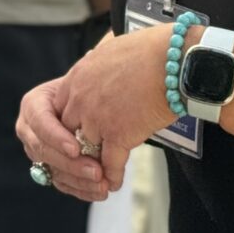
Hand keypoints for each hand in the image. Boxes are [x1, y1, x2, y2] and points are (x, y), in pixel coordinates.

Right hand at [15, 74, 112, 201]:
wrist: (93, 105)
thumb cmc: (90, 87)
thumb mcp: (86, 78)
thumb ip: (89, 71)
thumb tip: (97, 49)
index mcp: (33, 104)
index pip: (39, 121)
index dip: (55, 136)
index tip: (76, 148)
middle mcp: (29, 129)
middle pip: (44, 150)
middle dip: (70, 163)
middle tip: (96, 170)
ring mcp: (38, 151)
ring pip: (52, 170)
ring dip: (77, 180)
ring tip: (103, 184)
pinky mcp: (49, 169)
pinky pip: (61, 182)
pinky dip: (80, 189)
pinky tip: (99, 191)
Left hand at [58, 26, 181, 190]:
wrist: (173, 60)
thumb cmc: (151, 50)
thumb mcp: (110, 49)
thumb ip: (96, 64)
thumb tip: (94, 60)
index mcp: (77, 77)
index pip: (60, 110)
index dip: (70, 126)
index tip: (78, 135)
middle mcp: (81, 99)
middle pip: (68, 134)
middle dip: (76, 149)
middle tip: (85, 160)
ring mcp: (97, 118)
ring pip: (87, 151)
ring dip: (93, 167)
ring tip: (99, 178)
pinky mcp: (118, 134)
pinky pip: (109, 164)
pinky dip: (112, 176)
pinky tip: (115, 183)